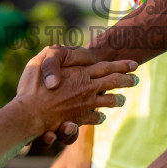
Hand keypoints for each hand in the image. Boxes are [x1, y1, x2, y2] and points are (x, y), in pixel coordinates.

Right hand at [18, 49, 137, 139]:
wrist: (30, 114)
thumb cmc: (31, 86)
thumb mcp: (39, 61)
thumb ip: (51, 56)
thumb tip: (55, 48)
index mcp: (81, 73)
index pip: (107, 67)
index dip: (122, 65)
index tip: (134, 64)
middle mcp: (87, 87)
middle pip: (114, 82)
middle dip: (127, 80)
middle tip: (136, 80)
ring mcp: (86, 104)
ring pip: (109, 101)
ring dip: (117, 99)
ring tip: (122, 100)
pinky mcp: (80, 118)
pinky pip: (95, 117)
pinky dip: (99, 116)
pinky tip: (101, 116)